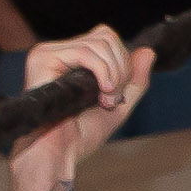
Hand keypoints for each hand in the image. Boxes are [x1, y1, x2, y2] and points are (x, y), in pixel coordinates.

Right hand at [12, 28, 151, 170]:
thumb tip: (148, 51)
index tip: (118, 94)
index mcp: (72, 60)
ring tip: (106, 101)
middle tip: (113, 98)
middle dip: (121, 68)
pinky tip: (102, 94)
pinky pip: (86, 51)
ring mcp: (48, 53)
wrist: (58, 154)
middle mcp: (58, 52)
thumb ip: (134, 80)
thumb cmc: (80, 136)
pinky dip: (104, 72)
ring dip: (114, 74)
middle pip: (106, 36)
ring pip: (100, 42)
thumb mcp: (119, 105)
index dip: (123, 62)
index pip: (107, 39)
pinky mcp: (42, 58)